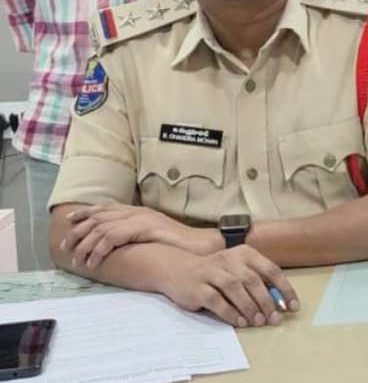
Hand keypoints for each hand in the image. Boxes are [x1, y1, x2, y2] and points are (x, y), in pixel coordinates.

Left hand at [61, 204, 218, 268]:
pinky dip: (100, 249)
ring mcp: (141, 218)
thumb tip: (117, 246)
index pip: (106, 208)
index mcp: (139, 211)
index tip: (70, 221)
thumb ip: (135, 236)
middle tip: (66, 245)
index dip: (86, 213)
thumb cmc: (178, 246)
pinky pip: (113, 237)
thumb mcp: (152, 237)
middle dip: (78, 230)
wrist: (199, 246)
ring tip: (79, 259)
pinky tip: (95, 261)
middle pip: (99, 216)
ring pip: (102, 227)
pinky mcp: (143, 228)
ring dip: (86, 244)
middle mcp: (137, 211)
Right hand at [162, 246, 298, 327]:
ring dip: (250, 307)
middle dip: (267, 302)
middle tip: (274, 319)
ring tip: (258, 322)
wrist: (177, 270)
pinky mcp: (197, 287)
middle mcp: (229, 260)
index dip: (284, 289)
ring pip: (236, 289)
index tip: (292, 307)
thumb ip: (256, 282)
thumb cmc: (216, 273)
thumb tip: (278, 302)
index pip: (271, 270)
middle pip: (254, 281)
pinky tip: (240, 322)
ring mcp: (212, 272)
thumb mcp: (238, 271)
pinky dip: (230, 312)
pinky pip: (216, 301)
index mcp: (245, 254)